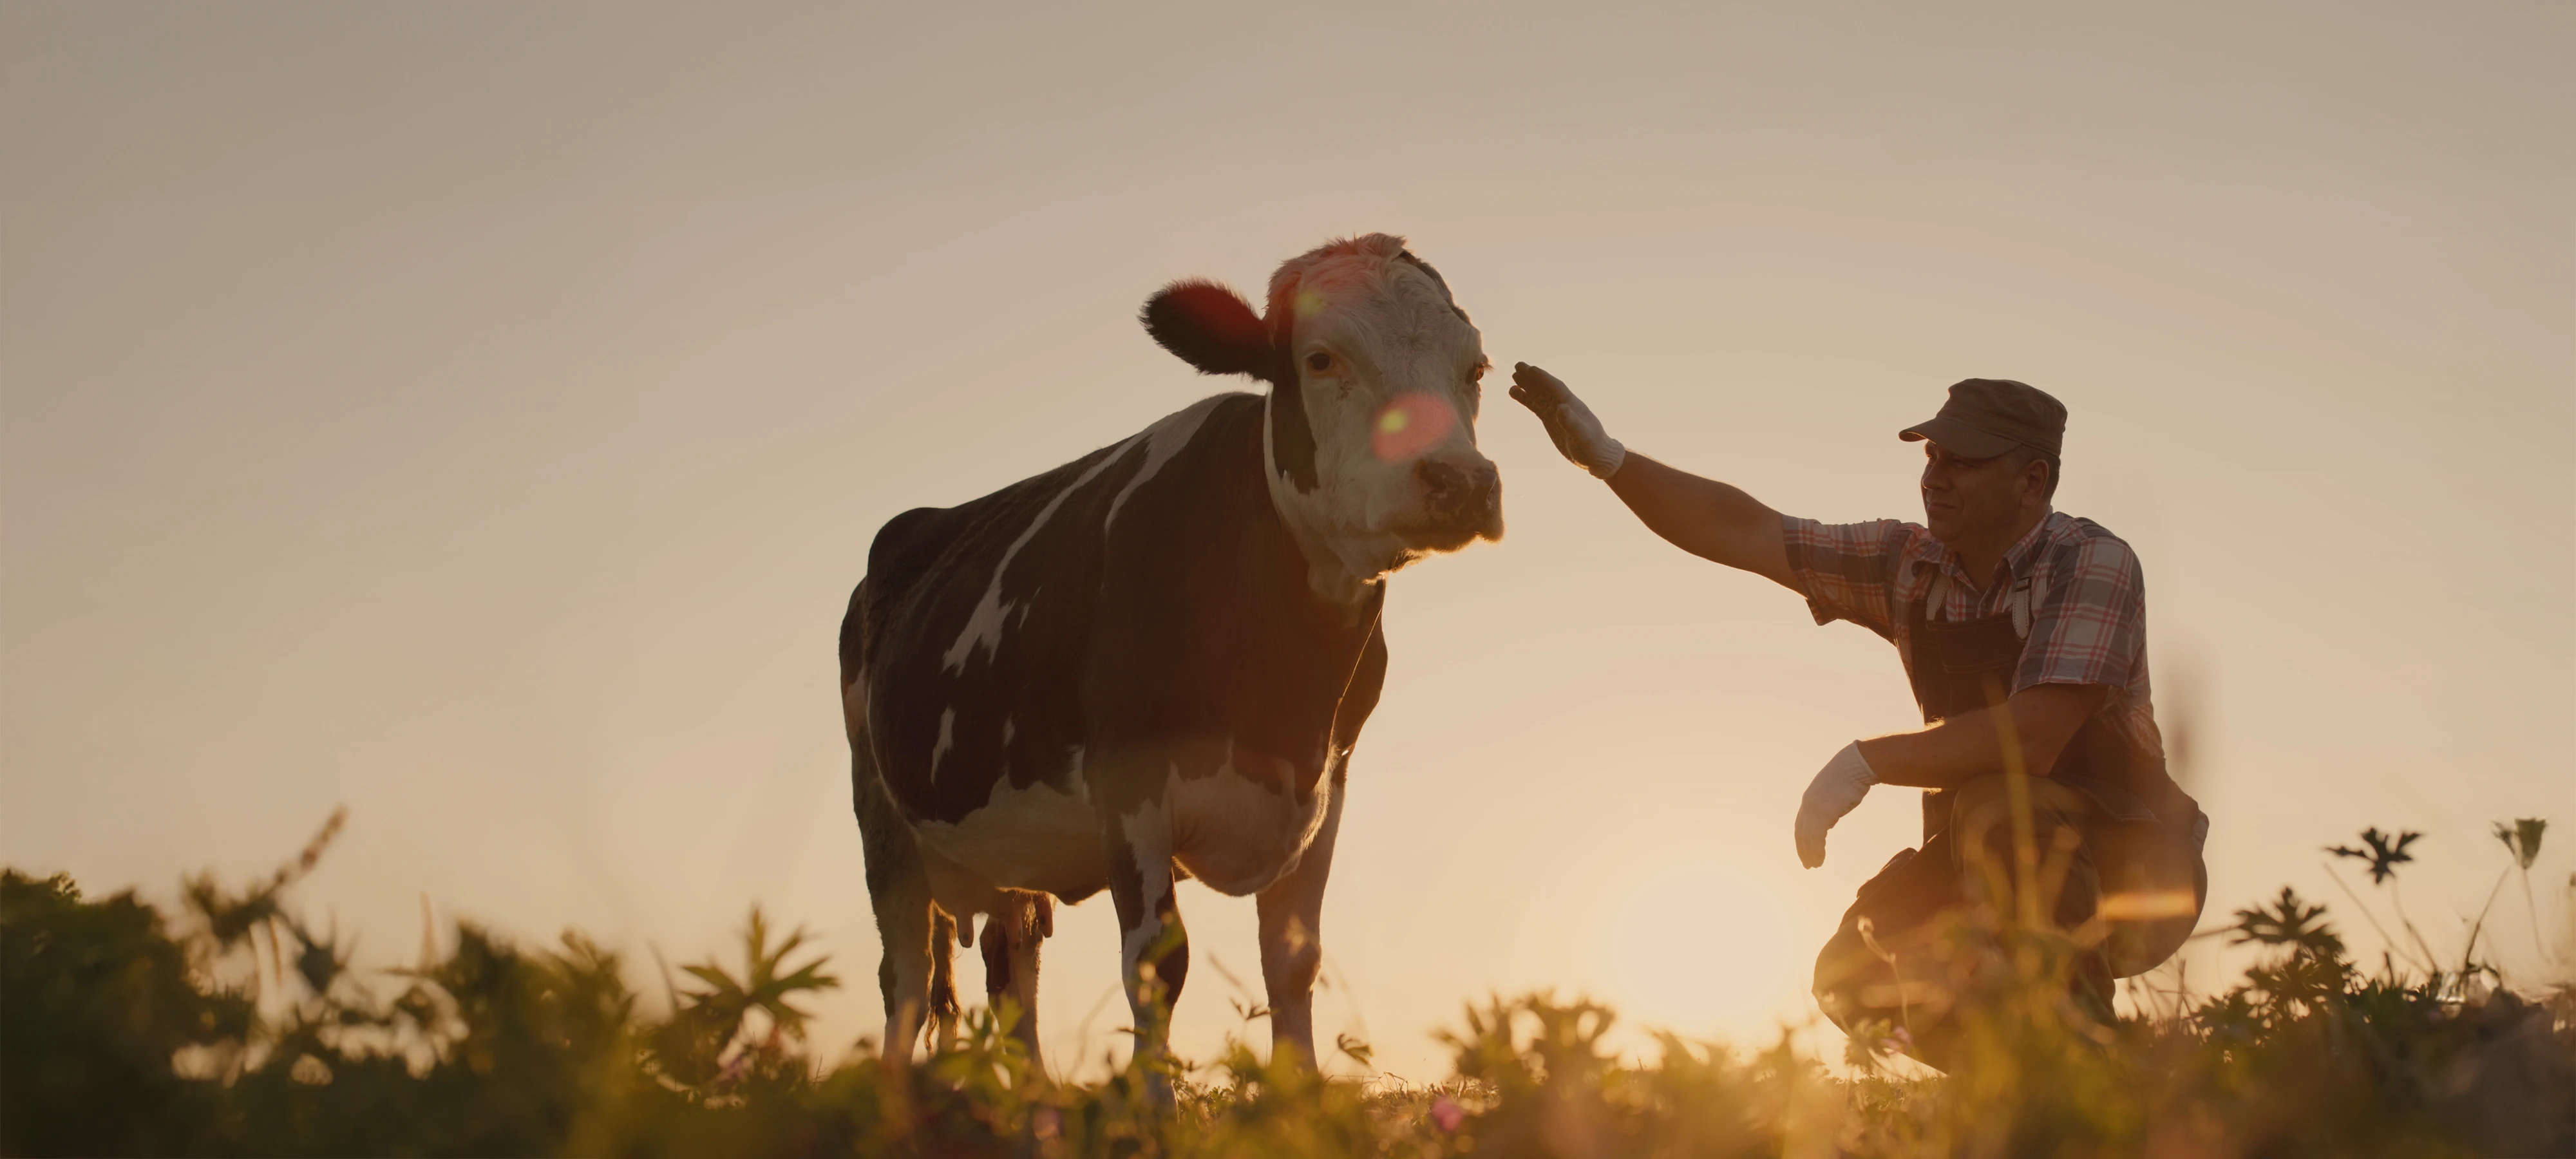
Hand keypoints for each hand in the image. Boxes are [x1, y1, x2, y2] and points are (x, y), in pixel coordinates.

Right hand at [1508, 363, 1625, 478]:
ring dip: (1527, 385)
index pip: (1556, 388)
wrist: (1596, 456)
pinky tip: (1515, 393)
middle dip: (1532, 377)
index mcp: (1572, 405)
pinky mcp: (1551, 419)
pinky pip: (1535, 405)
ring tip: (1513, 376)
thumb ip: (1572, 422)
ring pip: (1539, 394)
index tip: (1530, 369)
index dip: (1543, 378)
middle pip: (1545, 387)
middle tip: (1518, 365)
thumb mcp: (1582, 436)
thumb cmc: (1591, 447)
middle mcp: (1563, 404)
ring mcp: (1556, 411)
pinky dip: (1525, 398)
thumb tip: (1561, 407)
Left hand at [1796, 742, 1876, 867]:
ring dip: (1810, 853)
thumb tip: (1827, 824)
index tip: (1805, 852)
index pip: (1800, 825)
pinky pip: (1817, 836)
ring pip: (1808, 837)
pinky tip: (1820, 858)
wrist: (1855, 766)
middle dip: (1803, 850)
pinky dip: (1817, 850)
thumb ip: (1828, 810)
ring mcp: (1814, 808)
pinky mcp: (1823, 812)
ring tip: (1814, 865)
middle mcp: (1807, 805)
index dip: (1801, 840)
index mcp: (1808, 800)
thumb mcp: (1834, 796)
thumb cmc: (1849, 778)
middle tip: (1807, 865)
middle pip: (1801, 833)